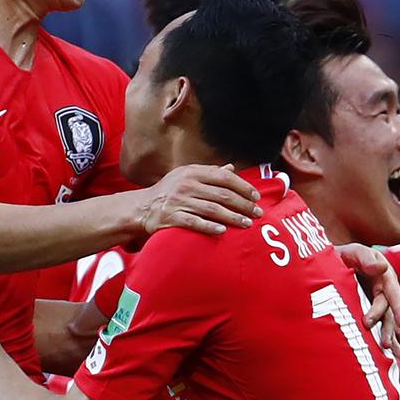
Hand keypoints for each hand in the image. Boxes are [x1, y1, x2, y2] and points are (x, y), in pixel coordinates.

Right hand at [137, 163, 261, 234]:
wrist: (142, 207)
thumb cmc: (169, 191)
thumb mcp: (186, 176)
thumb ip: (209, 173)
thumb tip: (231, 168)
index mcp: (192, 172)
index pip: (224, 177)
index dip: (243, 187)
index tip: (256, 197)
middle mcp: (186, 184)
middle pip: (222, 195)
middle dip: (243, 205)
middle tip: (258, 214)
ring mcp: (178, 201)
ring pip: (212, 209)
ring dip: (232, 218)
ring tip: (247, 224)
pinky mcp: (171, 217)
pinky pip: (194, 222)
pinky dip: (209, 227)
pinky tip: (223, 231)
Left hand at [337, 244, 399, 360]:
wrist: (325, 264)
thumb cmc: (340, 256)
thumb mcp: (352, 252)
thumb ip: (365, 257)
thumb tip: (382, 267)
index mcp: (383, 276)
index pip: (393, 293)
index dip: (398, 308)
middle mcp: (383, 292)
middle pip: (388, 312)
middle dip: (387, 327)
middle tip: (382, 343)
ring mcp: (375, 303)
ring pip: (385, 323)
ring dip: (389, 337)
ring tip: (390, 353)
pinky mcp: (368, 313)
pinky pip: (378, 328)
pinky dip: (386, 341)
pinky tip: (393, 358)